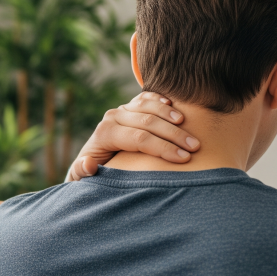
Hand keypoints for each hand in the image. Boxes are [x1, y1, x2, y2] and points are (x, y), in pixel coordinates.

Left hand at [66, 92, 200, 181]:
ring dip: (173, 117)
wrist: (90, 160)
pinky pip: (147, 98)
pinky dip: (162, 101)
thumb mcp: (80, 177)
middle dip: (174, 135)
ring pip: (149, 107)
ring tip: (190, 131)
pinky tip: (177, 110)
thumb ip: (81, 172)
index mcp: (104, 134)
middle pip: (148, 122)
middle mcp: (112, 117)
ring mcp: (122, 110)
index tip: (183, 159)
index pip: (139, 138)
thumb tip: (88, 164)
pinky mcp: (129, 106)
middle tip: (195, 147)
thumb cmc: (91, 174)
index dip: (162, 148)